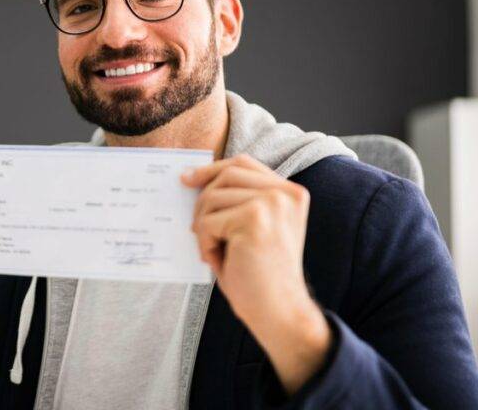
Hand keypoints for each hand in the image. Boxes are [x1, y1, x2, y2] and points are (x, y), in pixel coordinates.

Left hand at [182, 154, 330, 393]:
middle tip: (198, 230)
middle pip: (226, 175)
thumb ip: (236, 201)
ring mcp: (272, 204)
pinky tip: (215, 260)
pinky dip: (204, 242)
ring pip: (213, 197)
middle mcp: (285, 193)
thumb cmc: (260, 276)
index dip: (212, 169)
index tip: (188, 178)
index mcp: (290, 193)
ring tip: (213, 250)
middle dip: (203, 200)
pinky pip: (208, 221)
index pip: (243, 164)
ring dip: (203, 225)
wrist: (279, 313)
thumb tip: (192, 180)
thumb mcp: (253, 229)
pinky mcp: (254, 219)